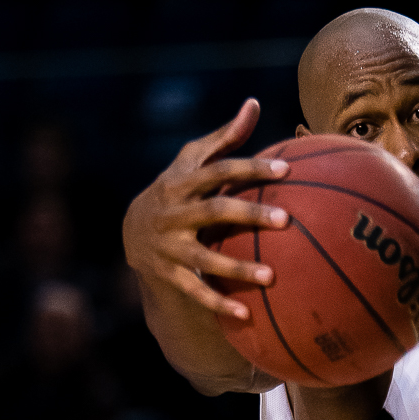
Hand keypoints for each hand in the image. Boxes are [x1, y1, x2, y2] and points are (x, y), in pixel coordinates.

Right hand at [122, 97, 290, 321]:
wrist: (131, 230)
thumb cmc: (176, 189)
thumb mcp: (192, 161)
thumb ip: (224, 138)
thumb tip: (254, 104)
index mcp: (183, 181)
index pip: (220, 170)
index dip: (251, 168)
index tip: (286, 168)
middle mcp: (175, 213)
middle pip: (215, 211)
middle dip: (250, 215)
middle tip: (287, 220)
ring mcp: (170, 246)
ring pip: (205, 258)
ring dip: (238, 268)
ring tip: (272, 277)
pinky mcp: (169, 274)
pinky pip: (196, 291)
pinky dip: (220, 303)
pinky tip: (248, 315)